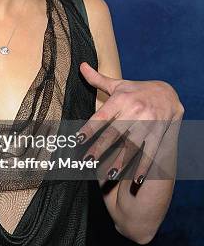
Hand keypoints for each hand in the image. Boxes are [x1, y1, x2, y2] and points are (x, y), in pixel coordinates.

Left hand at [75, 62, 184, 184]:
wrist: (168, 93)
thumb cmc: (136, 90)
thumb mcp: (118, 84)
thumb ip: (98, 79)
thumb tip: (81, 65)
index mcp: (121, 100)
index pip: (102, 116)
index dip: (90, 127)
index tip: (77, 139)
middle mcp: (134, 111)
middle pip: (114, 133)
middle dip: (100, 147)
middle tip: (86, 160)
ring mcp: (148, 123)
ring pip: (132, 145)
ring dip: (121, 160)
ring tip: (109, 174)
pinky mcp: (159, 133)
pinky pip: (151, 152)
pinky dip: (144, 166)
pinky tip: (137, 179)